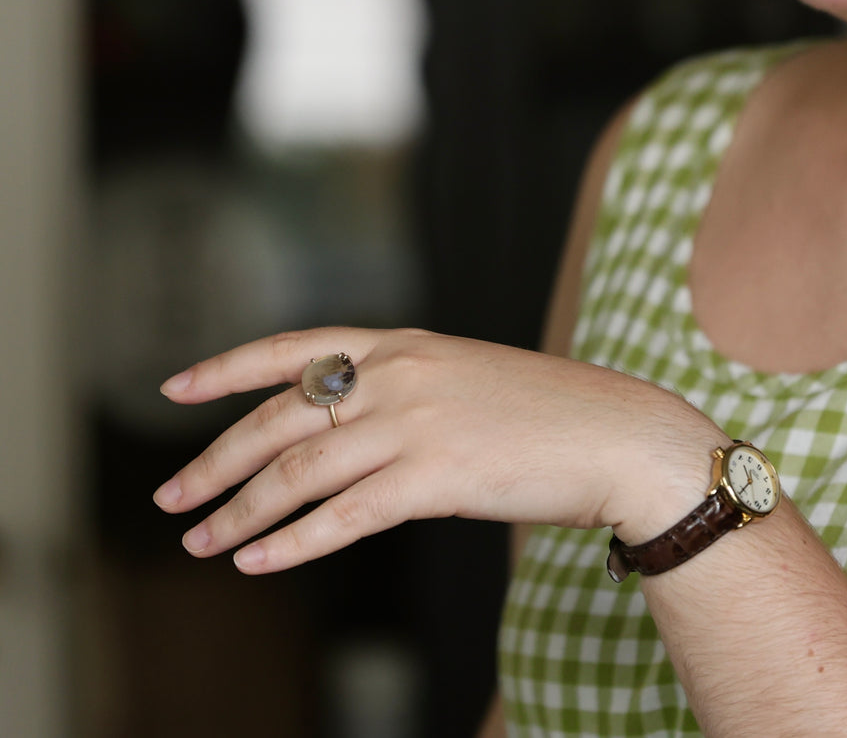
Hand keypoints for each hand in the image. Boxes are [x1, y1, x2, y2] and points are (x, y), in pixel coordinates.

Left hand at [153, 327, 719, 573]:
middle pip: (277, 421)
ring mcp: (412, 424)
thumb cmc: (544, 408)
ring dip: (240, 513)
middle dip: (214, 463)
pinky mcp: (434, 478)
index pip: (289, 350)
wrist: (616, 432)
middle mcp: (395, 375)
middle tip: (171, 499)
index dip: (224, 369)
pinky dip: (293, 544)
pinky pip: (344, 517)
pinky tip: (259, 562)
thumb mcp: (459, 376)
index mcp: (399, 344)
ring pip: (297, 473)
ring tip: (202, 543)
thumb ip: (399, 390)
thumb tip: (342, 428)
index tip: (173, 390)